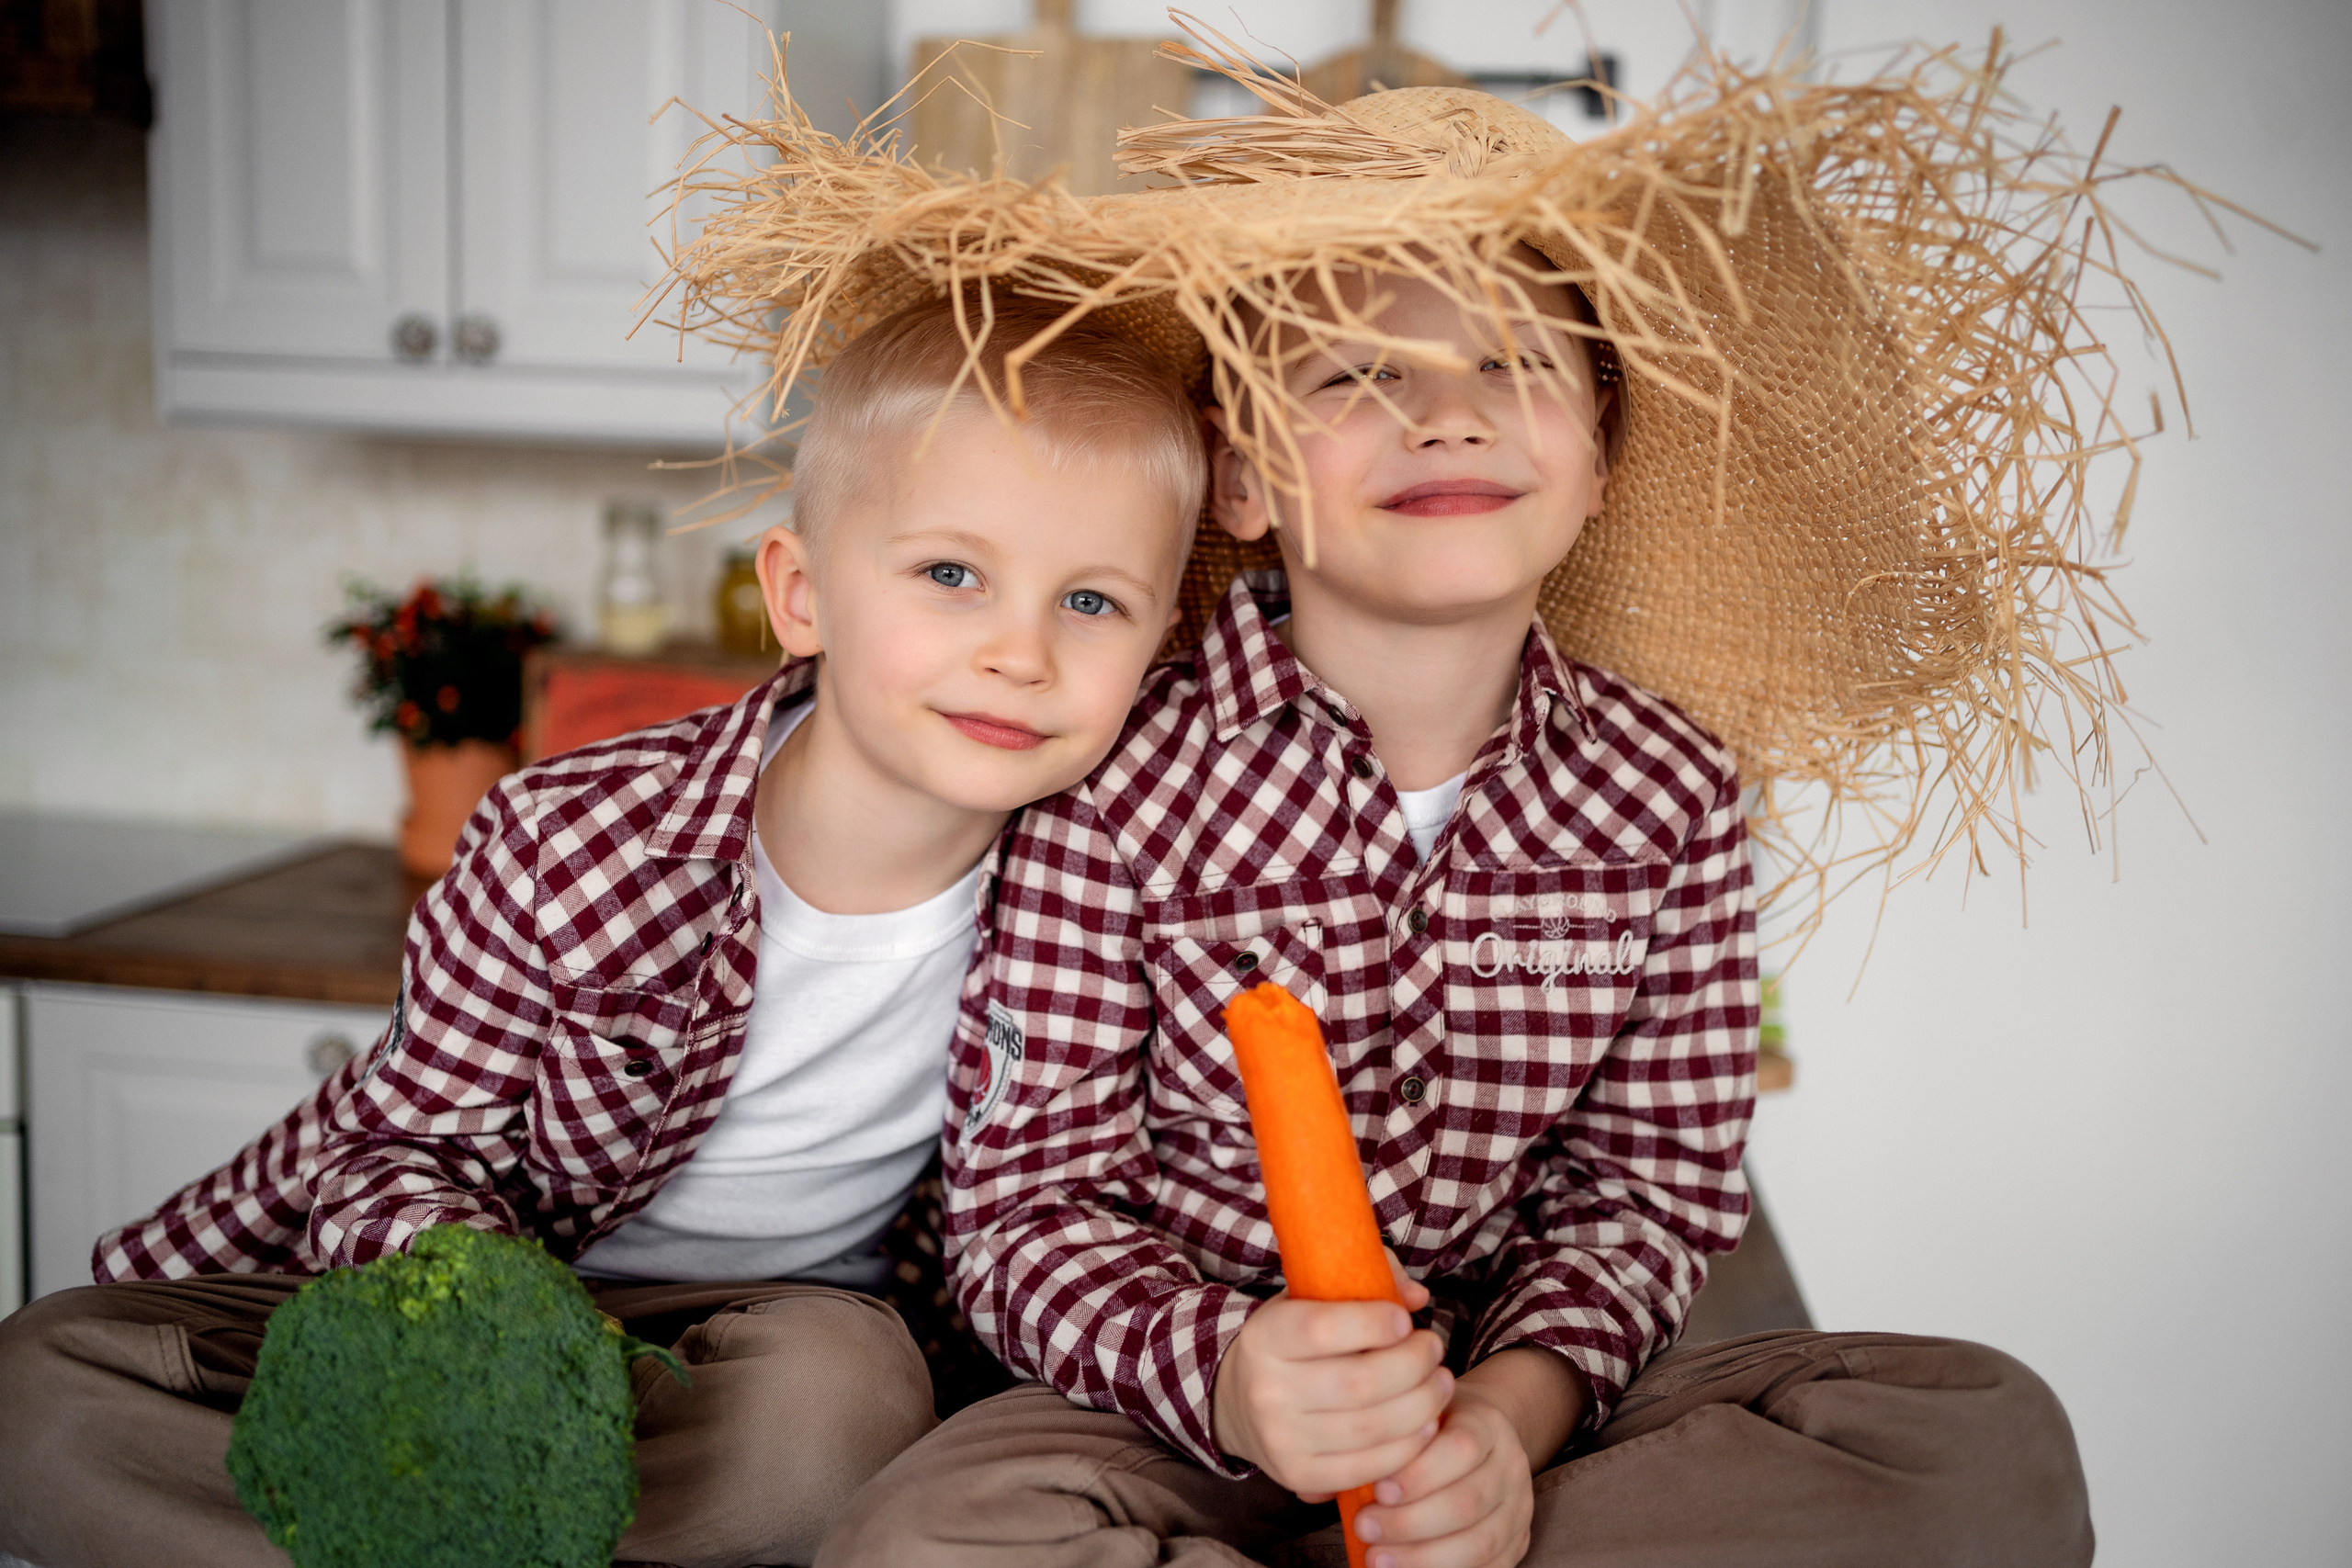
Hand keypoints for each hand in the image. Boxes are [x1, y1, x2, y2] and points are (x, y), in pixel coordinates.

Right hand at [1212, 1257, 1443, 1498]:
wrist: (1239, 1401)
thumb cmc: (1295, 1342)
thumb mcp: (1313, 1298)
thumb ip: (1366, 1280)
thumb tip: (1417, 1296)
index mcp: (1265, 1336)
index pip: (1322, 1330)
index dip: (1374, 1324)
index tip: (1405, 1320)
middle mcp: (1266, 1390)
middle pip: (1360, 1383)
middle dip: (1414, 1365)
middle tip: (1434, 1349)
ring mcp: (1280, 1439)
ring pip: (1370, 1427)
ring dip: (1422, 1405)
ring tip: (1440, 1384)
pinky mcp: (1298, 1475)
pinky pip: (1366, 1467)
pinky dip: (1407, 1448)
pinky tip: (1425, 1425)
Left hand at [1348, 1390, 1532, 1567]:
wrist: (1482, 1437)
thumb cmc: (1435, 1429)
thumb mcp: (1416, 1416)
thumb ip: (1387, 1440)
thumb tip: (1330, 1482)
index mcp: (1487, 1424)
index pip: (1462, 1448)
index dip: (1419, 1474)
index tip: (1378, 1490)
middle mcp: (1510, 1465)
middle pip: (1467, 1502)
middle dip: (1409, 1522)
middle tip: (1365, 1527)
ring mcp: (1519, 1507)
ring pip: (1479, 1542)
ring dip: (1423, 1557)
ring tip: (1378, 1558)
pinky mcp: (1519, 1541)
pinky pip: (1489, 1567)